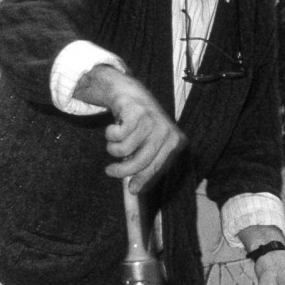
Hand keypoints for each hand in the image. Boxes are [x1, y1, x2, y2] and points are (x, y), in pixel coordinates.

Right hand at [74, 65, 185, 191]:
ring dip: (113, 148)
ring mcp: (152, 121)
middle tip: (109, 171)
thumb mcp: (148, 144)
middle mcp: (166, 131)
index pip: (158, 167)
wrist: (131, 94)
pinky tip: (114, 127)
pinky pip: (116, 135)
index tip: (132, 190)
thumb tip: (134, 189)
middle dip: (123, 171)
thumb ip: (144, 164)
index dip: (143, 180)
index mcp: (174, 142)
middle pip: (141, 161)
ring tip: (114, 141)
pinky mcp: (136, 112)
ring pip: (125, 149)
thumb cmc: (140, 125)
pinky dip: (110, 134)